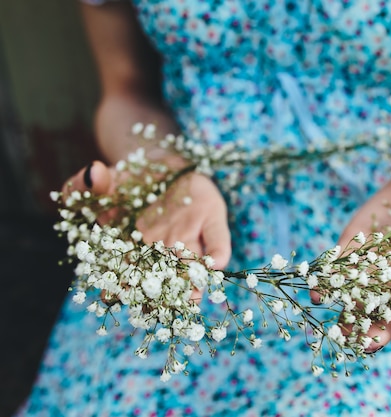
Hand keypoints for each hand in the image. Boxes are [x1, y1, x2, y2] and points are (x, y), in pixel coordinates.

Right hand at [63, 161, 231, 300]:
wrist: (161, 163)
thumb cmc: (127, 180)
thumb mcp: (102, 181)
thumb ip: (82, 185)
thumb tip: (92, 173)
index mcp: (134, 246)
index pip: (128, 273)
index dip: (123, 286)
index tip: (117, 296)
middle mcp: (164, 247)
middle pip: (165, 278)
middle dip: (165, 295)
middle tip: (165, 308)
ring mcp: (189, 235)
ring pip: (193, 266)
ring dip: (195, 283)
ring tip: (194, 295)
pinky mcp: (211, 218)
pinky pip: (217, 240)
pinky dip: (218, 252)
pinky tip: (218, 262)